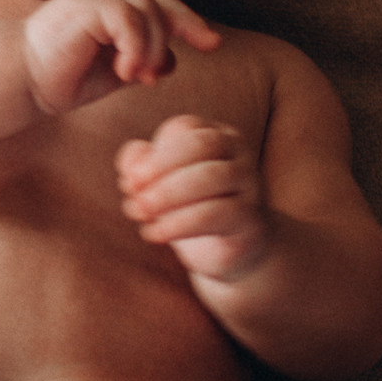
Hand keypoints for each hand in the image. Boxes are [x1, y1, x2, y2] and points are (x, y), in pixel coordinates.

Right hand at [23, 0, 218, 117]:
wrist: (20, 81)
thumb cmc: (59, 79)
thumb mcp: (111, 73)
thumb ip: (141, 62)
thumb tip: (173, 62)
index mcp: (108, 4)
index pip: (158, 3)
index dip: (189, 21)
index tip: (212, 44)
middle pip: (159, 3)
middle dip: (178, 33)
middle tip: (161, 74)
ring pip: (147, 11)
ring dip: (151, 49)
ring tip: (138, 77)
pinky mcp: (87, 5)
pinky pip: (129, 19)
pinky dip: (137, 47)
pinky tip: (126, 71)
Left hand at [118, 114, 269, 284]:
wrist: (233, 251)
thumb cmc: (191, 208)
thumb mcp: (161, 185)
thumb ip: (140, 166)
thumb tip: (130, 163)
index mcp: (217, 137)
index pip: (185, 129)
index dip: (153, 154)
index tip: (129, 181)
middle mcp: (240, 155)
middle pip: (202, 144)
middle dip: (161, 166)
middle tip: (131, 191)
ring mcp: (251, 186)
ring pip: (212, 177)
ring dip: (168, 194)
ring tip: (139, 211)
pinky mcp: (252, 220)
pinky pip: (218, 214)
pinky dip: (179, 223)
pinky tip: (155, 233)